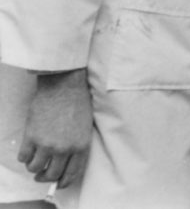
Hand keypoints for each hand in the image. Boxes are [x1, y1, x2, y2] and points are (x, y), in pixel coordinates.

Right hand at [19, 68, 92, 187]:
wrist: (65, 86)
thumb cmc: (78, 103)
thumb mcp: (85, 128)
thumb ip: (76, 146)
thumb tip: (65, 162)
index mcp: (81, 146)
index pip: (71, 174)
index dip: (63, 182)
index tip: (57, 184)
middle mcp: (64, 149)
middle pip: (52, 175)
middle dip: (45, 177)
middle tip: (41, 174)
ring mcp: (47, 144)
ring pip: (35, 168)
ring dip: (33, 166)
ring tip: (35, 159)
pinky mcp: (32, 136)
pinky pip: (23, 157)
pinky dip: (24, 156)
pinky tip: (28, 149)